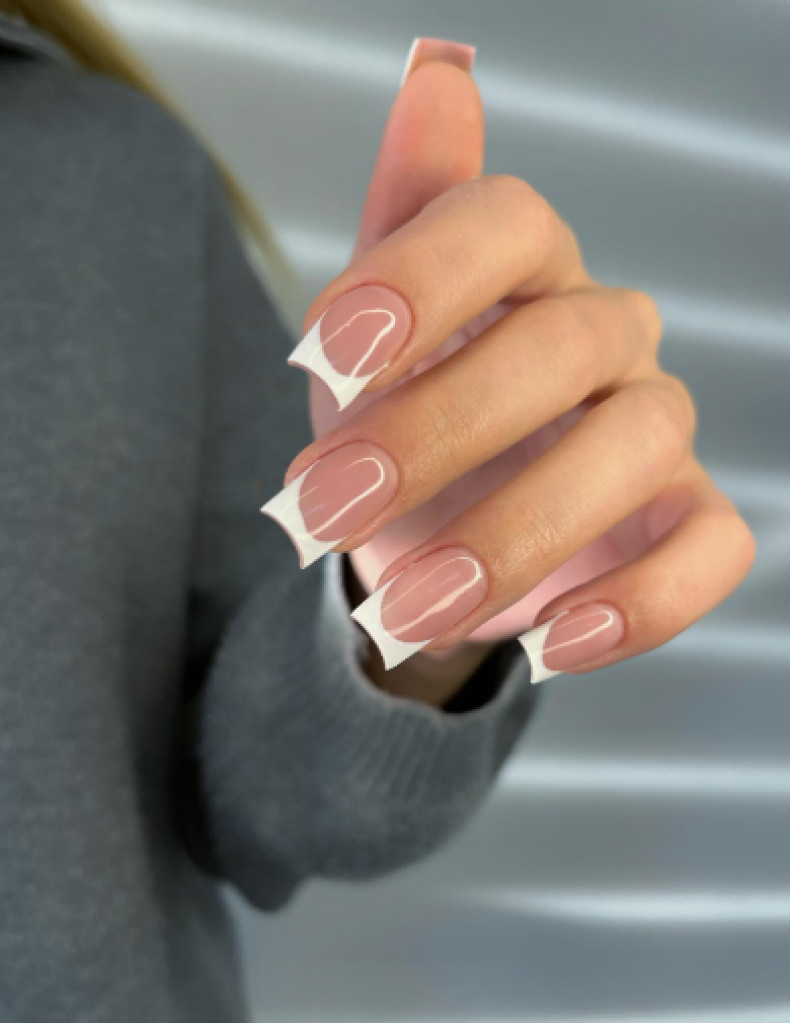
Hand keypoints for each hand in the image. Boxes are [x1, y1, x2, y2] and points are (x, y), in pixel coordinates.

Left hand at [263, 40, 753, 687]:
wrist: (422, 535)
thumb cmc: (392, 419)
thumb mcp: (363, 337)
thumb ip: (398, 222)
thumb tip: (438, 75)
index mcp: (525, 269)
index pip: (506, 222)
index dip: (420, 277)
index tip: (321, 354)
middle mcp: (603, 335)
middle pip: (559, 348)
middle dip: (435, 432)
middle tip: (322, 507)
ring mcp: (651, 431)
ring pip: (633, 452)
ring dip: (514, 536)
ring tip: (406, 603)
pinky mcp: (681, 522)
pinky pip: (709, 551)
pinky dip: (637, 605)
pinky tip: (547, 645)